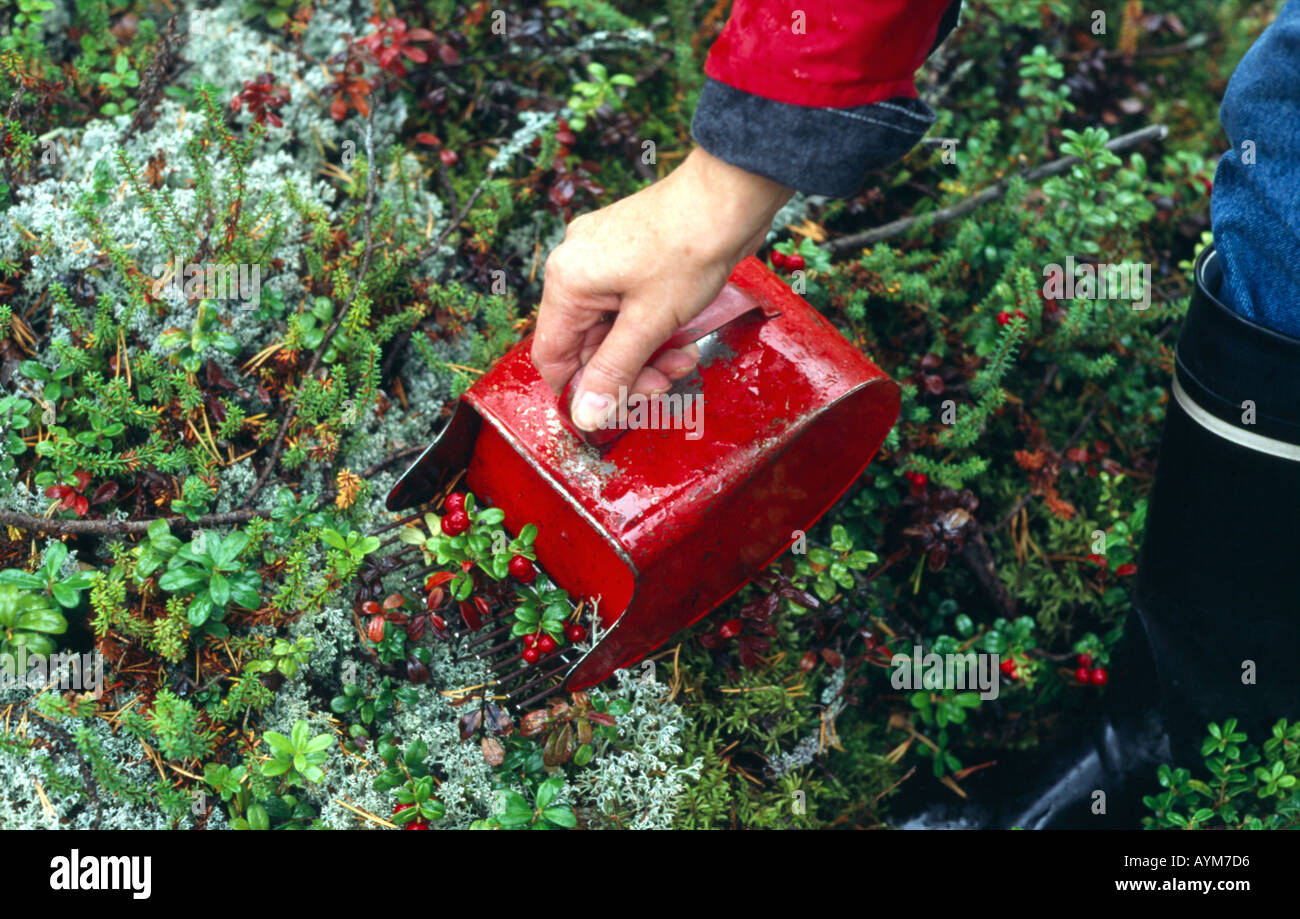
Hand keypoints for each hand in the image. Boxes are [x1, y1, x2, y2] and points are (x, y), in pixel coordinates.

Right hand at [531, 146, 792, 431]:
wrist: (730, 196)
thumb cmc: (689, 248)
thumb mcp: (650, 323)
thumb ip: (614, 371)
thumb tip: (585, 414)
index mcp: (568, 282)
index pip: (552, 356)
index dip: (580, 390)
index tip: (614, 409)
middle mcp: (575, 267)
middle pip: (586, 344)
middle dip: (628, 369)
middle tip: (665, 381)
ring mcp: (601, 257)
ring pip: (612, 328)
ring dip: (646, 352)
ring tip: (683, 357)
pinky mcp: (627, 254)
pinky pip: (627, 306)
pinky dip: (651, 327)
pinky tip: (682, 334)